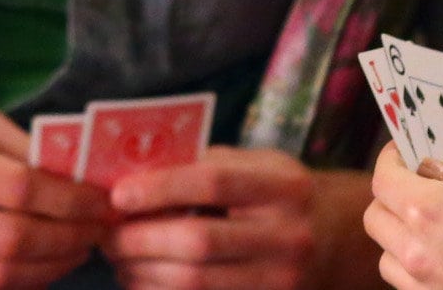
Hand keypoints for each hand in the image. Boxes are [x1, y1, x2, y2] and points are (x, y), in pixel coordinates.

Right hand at [0, 101, 110, 288]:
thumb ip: (24, 149)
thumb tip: (81, 179)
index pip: (22, 191)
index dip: (73, 201)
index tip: (104, 203)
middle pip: (14, 240)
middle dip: (70, 239)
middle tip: (98, 231)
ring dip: (50, 269)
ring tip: (76, 250)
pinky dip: (15, 287)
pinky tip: (39, 269)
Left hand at [102, 146, 316, 288]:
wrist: (334, 240)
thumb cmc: (278, 196)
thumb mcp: (258, 167)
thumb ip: (206, 165)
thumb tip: (134, 173)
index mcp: (285, 186)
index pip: (214, 182)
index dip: (160, 188)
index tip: (118, 195)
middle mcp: (290, 236)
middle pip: (197, 240)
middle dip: (140, 239)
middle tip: (108, 234)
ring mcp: (281, 280)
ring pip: (192, 283)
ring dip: (142, 272)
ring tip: (120, 258)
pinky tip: (143, 280)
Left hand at [363, 148, 442, 289]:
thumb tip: (432, 169)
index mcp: (429, 210)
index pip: (383, 179)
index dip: (390, 159)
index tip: (401, 152)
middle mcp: (418, 252)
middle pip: (376, 219)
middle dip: (390, 194)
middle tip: (414, 180)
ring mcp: (427, 285)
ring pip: (388, 257)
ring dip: (398, 233)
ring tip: (427, 219)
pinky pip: (410, 284)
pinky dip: (416, 264)